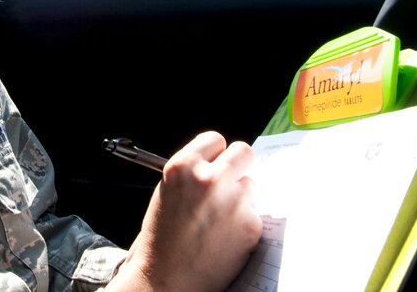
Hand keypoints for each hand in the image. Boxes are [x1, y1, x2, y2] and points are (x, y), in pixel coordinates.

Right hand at [110, 132, 261, 291]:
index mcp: (182, 167)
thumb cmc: (162, 238)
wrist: (166, 279)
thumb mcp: (167, 192)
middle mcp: (209, 179)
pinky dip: (244, 224)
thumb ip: (192, 173)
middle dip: (239, 166)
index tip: (216, 163)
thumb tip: (221, 164)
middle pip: (244, 152)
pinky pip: (255, 214)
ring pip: (251, 185)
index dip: (216, 153)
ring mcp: (232, 201)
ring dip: (241, 198)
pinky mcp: (250, 224)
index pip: (215, 140)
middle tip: (231, 182)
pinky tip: (226, 237)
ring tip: (220, 219)